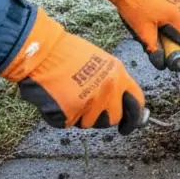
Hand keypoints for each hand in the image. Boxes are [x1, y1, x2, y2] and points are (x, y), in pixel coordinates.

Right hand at [0, 10, 145, 134]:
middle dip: (101, 118)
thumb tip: (121, 102)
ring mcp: (91, 102)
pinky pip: (68, 123)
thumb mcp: (100, 62)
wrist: (43, 52)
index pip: (136, 102)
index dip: (133, 117)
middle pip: (113, 118)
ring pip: (90, 123)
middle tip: (87, 107)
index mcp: (119, 75)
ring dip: (79, 116)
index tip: (126, 127)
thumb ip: (113, 82)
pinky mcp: (71, 112)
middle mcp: (109, 90)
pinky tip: (56, 99)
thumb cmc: (67, 53)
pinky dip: (60, 116)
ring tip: (68, 95)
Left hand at [100, 0, 179, 70]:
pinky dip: (174, 25)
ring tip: (159, 36)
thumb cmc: (136, 5)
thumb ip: (154, 48)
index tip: (176, 63)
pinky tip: (160, 25)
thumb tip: (161, 64)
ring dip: (176, 35)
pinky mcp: (179, 0)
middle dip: (179, 45)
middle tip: (164, 50)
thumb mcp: (143, 31)